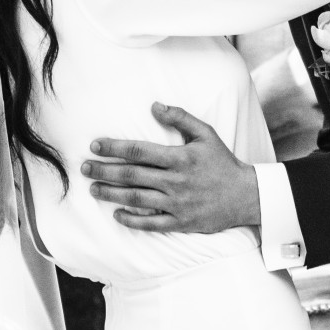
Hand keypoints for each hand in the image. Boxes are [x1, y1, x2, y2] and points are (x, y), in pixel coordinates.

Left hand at [82, 103, 260, 232]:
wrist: (246, 195)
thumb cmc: (222, 162)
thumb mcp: (206, 133)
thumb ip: (180, 118)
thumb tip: (154, 106)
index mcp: (180, 157)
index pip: (139, 151)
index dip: (114, 147)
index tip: (94, 145)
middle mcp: (175, 181)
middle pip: (132, 175)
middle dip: (104, 170)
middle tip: (84, 167)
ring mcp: (177, 204)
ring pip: (136, 199)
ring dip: (111, 193)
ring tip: (93, 188)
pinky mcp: (181, 222)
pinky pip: (151, 224)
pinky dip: (132, 220)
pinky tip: (116, 214)